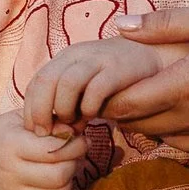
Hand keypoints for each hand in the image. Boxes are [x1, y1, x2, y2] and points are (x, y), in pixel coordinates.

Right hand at [0, 115, 86, 189]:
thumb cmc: (13, 132)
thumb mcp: (27, 118)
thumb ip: (52, 122)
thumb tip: (75, 134)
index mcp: (10, 145)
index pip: (53, 151)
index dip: (75, 145)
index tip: (81, 141)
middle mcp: (9, 173)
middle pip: (58, 176)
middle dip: (73, 164)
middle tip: (74, 156)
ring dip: (70, 183)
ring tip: (65, 170)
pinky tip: (59, 186)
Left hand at [20, 36, 182, 135]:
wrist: (157, 56)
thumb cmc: (119, 79)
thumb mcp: (88, 87)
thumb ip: (71, 103)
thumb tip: (53, 130)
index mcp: (66, 58)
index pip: (36, 82)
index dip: (31, 109)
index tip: (36, 131)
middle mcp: (78, 54)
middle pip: (45, 81)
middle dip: (41, 112)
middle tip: (48, 134)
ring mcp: (98, 59)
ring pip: (66, 84)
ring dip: (65, 110)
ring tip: (74, 126)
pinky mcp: (119, 68)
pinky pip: (95, 89)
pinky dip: (89, 107)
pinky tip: (94, 117)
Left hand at [99, 2, 188, 135]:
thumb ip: (167, 24)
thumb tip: (121, 27)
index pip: (128, 101)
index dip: (101, 96)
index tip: (89, 81)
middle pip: (136, 124)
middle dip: (111, 110)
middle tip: (96, 89)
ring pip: (157, 134)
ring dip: (135, 119)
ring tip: (123, 93)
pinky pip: (182, 137)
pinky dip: (162, 125)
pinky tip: (163, 102)